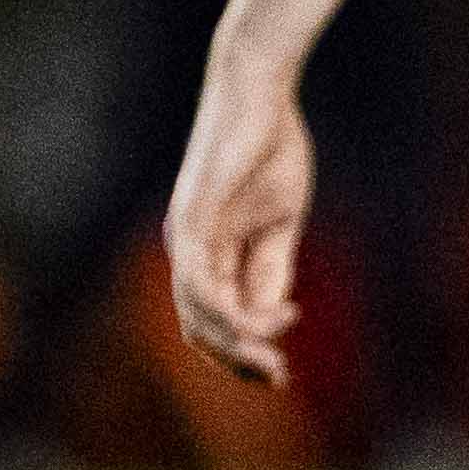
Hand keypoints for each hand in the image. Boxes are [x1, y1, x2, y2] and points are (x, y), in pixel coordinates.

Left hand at [166, 55, 315, 384]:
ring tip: (277, 352)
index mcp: (205, 252)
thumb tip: (272, 313)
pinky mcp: (195, 218)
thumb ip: (271, 266)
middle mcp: (187, 249)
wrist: (261, 92)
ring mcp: (186, 234)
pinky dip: (231, 310)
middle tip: (279, 377)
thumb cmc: (270, 147)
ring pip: (197, 313)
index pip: (211, 319)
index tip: (282, 370)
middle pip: (198, 327)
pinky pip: (199, 281)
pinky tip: (272, 316)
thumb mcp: (278, 221)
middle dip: (238, 360)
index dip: (243, 351)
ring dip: (238, 343)